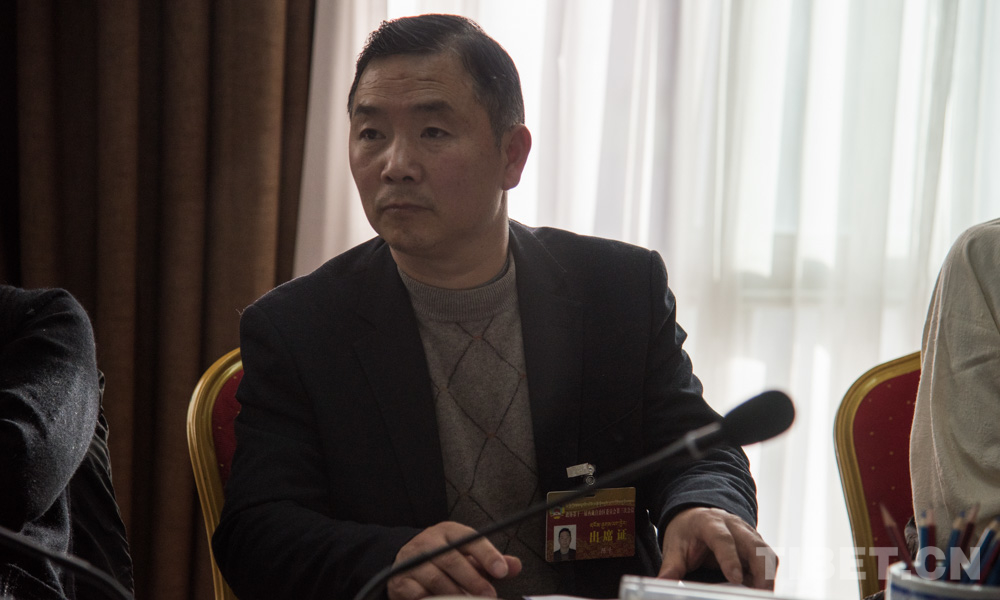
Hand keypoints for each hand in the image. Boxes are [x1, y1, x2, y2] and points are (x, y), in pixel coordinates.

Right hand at [387, 521, 521, 599]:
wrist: (404, 559)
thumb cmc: (443, 556)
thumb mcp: (466, 553)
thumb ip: (490, 560)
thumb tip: (515, 566)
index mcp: (448, 532)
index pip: (470, 540)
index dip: (487, 555)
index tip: (502, 571)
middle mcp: (429, 543)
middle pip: (452, 560)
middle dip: (473, 580)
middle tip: (489, 595)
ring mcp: (412, 562)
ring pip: (436, 579)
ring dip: (455, 594)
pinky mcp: (401, 582)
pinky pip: (418, 594)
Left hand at [658, 507, 776, 589]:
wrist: (696, 516)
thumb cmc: (687, 531)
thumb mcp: (674, 546)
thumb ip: (671, 567)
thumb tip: (661, 583)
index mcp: (710, 523)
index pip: (723, 539)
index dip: (730, 558)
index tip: (735, 578)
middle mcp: (734, 526)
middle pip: (754, 546)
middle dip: (761, 571)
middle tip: (759, 593)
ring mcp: (748, 534)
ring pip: (767, 553)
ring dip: (768, 576)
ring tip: (762, 595)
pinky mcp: (756, 544)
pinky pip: (769, 560)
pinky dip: (768, 576)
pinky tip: (760, 590)